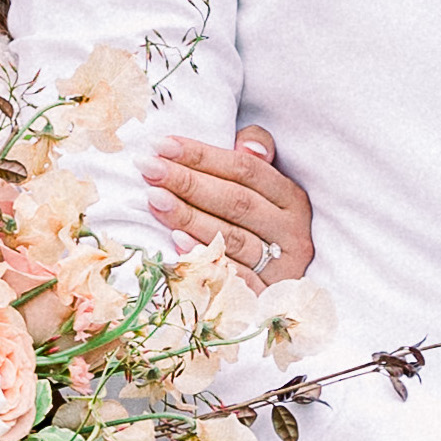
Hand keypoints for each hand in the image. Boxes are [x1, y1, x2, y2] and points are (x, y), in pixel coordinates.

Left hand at [143, 121, 316, 291]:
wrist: (284, 296)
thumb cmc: (260, 229)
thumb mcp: (266, 192)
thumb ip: (256, 159)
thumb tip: (247, 144)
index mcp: (292, 199)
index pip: (245, 169)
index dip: (202, 155)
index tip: (162, 145)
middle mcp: (291, 232)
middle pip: (236, 201)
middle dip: (188, 182)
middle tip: (148, 169)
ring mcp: (281, 267)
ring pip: (231, 237)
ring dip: (190, 217)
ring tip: (154, 199)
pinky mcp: (265, 296)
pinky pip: (232, 275)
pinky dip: (205, 257)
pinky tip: (176, 241)